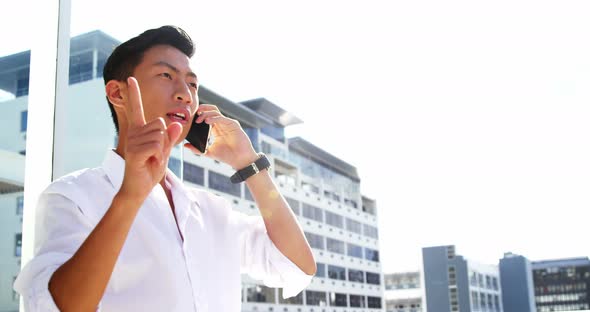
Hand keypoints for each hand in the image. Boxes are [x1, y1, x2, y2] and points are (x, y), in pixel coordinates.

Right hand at [120, 77, 181, 200]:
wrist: (139, 187)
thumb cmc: (150, 168)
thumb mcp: (164, 151)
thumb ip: (170, 137)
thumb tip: (176, 124)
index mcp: (139, 130)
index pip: (136, 109)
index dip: (134, 93)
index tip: (130, 78)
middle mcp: (134, 133)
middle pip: (160, 124)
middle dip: (164, 140)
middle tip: (154, 153)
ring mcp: (133, 141)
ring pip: (160, 135)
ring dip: (161, 150)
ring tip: (151, 159)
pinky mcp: (135, 151)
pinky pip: (157, 146)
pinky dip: (159, 156)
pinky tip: (149, 162)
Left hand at [183, 104, 257, 168]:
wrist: (240, 160)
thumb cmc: (227, 156)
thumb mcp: (209, 152)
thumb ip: (197, 149)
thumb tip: (185, 145)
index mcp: (216, 129)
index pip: (207, 116)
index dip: (199, 114)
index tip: (191, 119)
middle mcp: (222, 124)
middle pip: (211, 110)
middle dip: (202, 109)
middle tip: (194, 115)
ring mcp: (228, 123)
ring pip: (216, 112)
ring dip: (206, 113)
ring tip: (199, 119)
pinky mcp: (234, 125)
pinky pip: (222, 118)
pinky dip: (214, 118)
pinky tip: (207, 122)